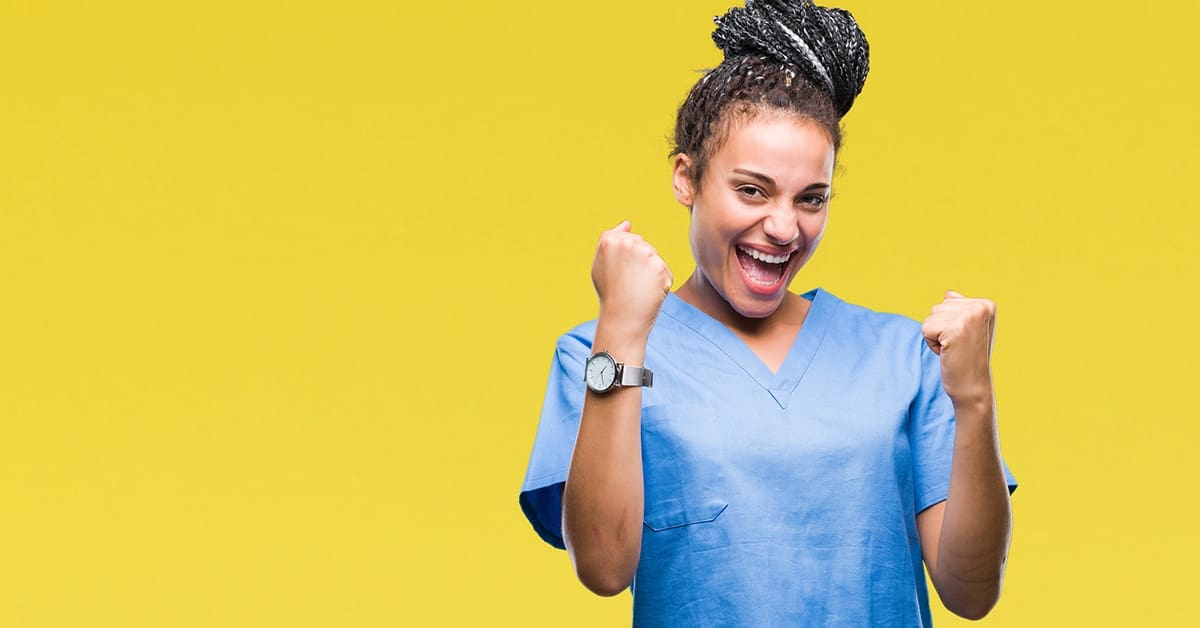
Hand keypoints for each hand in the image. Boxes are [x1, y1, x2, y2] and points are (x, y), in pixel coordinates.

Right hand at [591, 220, 672, 334]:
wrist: (622, 318)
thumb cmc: (609, 292)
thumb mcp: (600, 263)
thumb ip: (611, 239)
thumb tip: (628, 223)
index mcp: (609, 240)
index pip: (629, 238)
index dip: (626, 258)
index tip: (619, 273)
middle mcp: (628, 243)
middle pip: (644, 246)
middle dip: (640, 263)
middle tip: (628, 283)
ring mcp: (646, 254)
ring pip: (655, 259)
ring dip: (651, 273)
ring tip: (638, 288)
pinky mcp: (661, 268)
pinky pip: (665, 272)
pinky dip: (661, 284)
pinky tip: (649, 293)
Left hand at [922, 290, 996, 406]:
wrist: (972, 386)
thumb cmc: (967, 358)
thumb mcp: (968, 330)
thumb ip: (960, 310)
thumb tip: (948, 293)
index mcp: (987, 304)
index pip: (948, 301)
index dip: (949, 322)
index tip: (965, 339)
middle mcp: (981, 307)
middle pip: (937, 307)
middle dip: (940, 328)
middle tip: (958, 346)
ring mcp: (969, 317)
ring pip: (930, 317)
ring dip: (935, 336)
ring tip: (953, 349)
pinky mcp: (954, 328)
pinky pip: (925, 328)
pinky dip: (931, 343)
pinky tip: (947, 353)